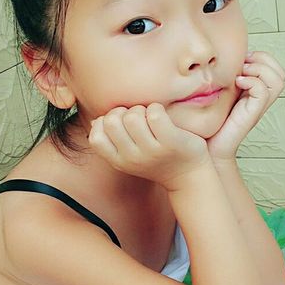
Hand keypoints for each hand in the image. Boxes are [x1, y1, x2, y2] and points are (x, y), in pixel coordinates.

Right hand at [88, 103, 209, 190]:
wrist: (188, 177)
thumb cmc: (156, 159)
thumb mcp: (130, 156)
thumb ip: (112, 141)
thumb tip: (96, 121)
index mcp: (119, 161)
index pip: (96, 137)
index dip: (105, 122)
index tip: (120, 124)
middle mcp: (132, 159)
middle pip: (113, 121)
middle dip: (123, 112)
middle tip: (138, 118)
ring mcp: (152, 151)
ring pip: (133, 116)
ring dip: (142, 109)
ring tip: (151, 117)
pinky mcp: (170, 142)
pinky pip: (155, 114)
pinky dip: (156, 108)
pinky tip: (162, 116)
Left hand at [206, 50, 284, 162]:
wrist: (209, 146)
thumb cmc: (212, 121)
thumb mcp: (221, 91)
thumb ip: (228, 76)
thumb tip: (225, 55)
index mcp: (257, 91)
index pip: (275, 66)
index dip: (262, 57)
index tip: (241, 61)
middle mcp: (262, 98)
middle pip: (280, 72)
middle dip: (263, 60)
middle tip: (243, 66)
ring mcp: (259, 106)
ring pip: (277, 80)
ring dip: (259, 69)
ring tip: (241, 75)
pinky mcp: (253, 113)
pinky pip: (263, 90)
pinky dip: (251, 81)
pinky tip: (237, 84)